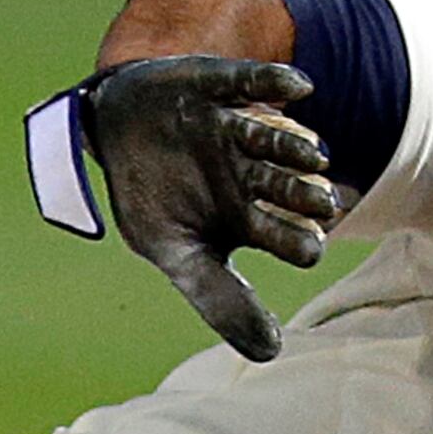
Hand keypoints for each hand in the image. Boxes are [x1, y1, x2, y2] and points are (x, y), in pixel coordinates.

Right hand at [85, 56, 340, 361]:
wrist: (109, 128)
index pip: (290, 237)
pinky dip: (275, 81)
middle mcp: (252, 175)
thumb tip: (271, 353)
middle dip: (307, 195)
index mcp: (248, 218)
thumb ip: (221, 301)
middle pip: (292, 187)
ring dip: (296, 146)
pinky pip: (253, 80)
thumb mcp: (176, 254)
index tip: (306, 247)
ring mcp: (236, 130)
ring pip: (276, 138)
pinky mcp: (217, 86)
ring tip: (313, 156)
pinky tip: (301, 87)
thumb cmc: (151, 198)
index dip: (300, 243)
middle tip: (323, 203)